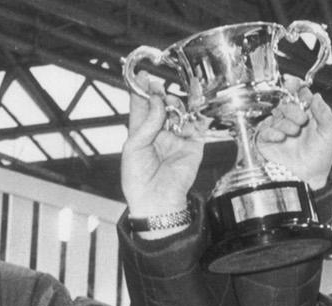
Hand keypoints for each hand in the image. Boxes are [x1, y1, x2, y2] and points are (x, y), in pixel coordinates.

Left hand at [120, 91, 205, 219]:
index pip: (143, 107)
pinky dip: (196, 114)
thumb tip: (157, 100)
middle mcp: (160, 134)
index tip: (143, 76)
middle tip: (157, 88)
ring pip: (180, 112)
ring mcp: (177, 139)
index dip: (143, 90)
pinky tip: (190, 108)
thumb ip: (146, 122)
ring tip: (169, 104)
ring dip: (175, 104)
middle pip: (162, 106)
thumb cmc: (138, 179)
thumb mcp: (134, 147)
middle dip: (160, 94)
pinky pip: (198, 125)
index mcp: (142, 134)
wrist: (155, 202)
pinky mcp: (193, 146)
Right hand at [254, 90, 331, 189]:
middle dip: (294, 110)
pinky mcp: (268, 140)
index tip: (293, 83)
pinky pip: (265, 128)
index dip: (296, 86)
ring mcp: (280, 130)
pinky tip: (281, 139)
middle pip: (287, 102)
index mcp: (309, 116)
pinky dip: (273, 133)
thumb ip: (325, 112)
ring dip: (286, 124)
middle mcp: (294, 121)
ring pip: (277, 114)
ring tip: (293, 135)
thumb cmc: (320, 159)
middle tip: (301, 122)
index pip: (300, 94)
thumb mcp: (331, 133)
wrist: (306, 177)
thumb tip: (316, 95)